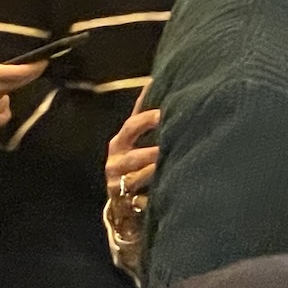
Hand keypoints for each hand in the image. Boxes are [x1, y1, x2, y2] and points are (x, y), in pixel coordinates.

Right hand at [0, 52, 45, 123]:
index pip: (23, 71)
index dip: (36, 66)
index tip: (44, 61)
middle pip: (21, 83)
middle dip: (30, 75)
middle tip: (33, 68)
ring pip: (10, 96)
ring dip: (10, 90)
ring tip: (2, 87)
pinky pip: (2, 116)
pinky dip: (3, 110)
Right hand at [105, 84, 159, 198]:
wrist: (124, 202)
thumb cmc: (137, 161)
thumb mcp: (137, 140)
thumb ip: (145, 117)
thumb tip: (156, 81)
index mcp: (120, 143)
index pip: (131, 126)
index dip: (148, 118)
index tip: (166, 112)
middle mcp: (116, 164)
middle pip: (133, 156)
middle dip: (152, 151)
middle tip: (170, 145)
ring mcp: (119, 185)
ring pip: (137, 179)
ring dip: (155, 172)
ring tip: (172, 166)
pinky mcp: (127, 205)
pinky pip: (140, 202)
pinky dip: (151, 197)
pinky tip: (169, 190)